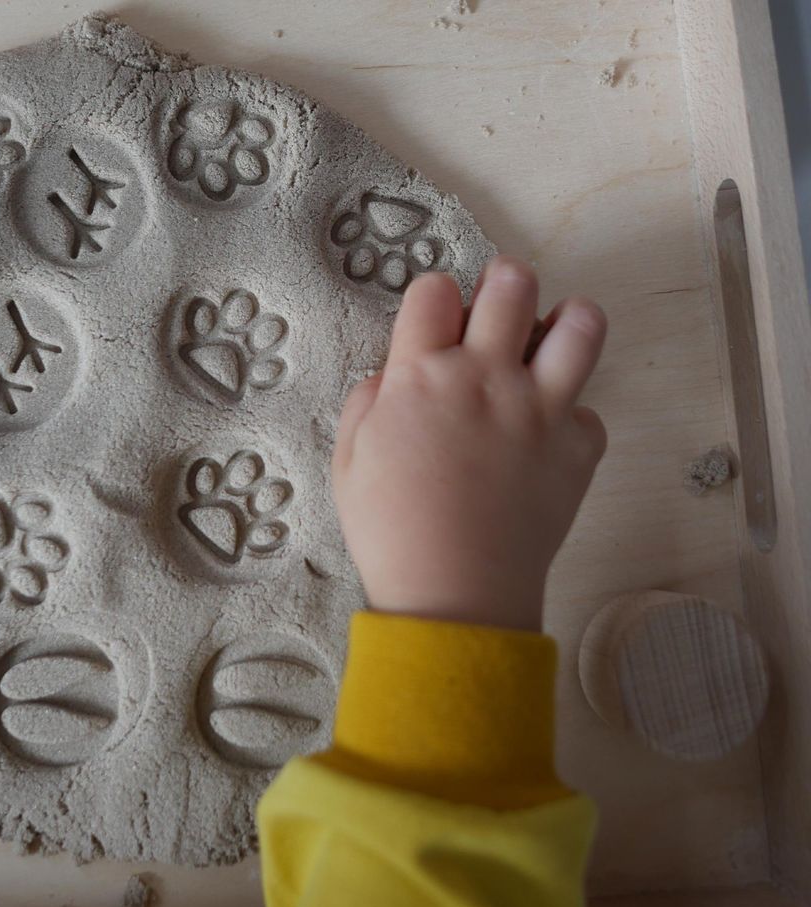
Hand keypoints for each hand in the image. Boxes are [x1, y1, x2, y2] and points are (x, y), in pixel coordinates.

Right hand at [332, 256, 607, 631]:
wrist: (455, 591)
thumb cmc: (391, 529)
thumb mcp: (349, 459)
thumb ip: (369, 400)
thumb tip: (394, 375)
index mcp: (422, 374)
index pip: (434, 290)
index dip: (434, 298)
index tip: (436, 322)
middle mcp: (487, 377)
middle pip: (512, 284)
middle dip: (504, 283)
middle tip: (499, 307)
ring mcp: (541, 410)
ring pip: (581, 325)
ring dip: (566, 322)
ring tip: (549, 343)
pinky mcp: (579, 449)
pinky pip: (588, 414)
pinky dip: (570, 422)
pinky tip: (547, 444)